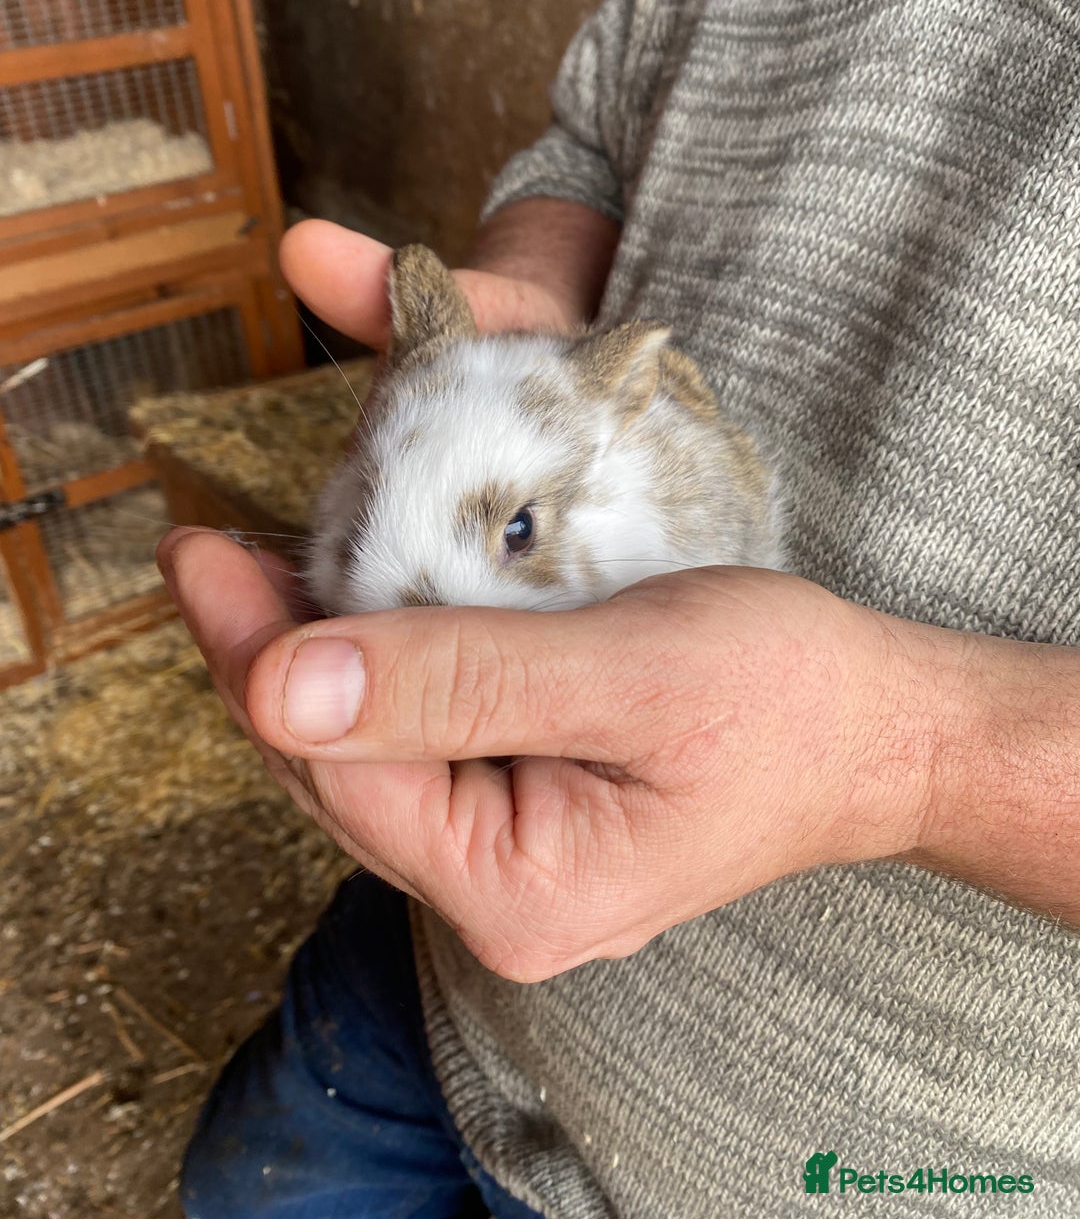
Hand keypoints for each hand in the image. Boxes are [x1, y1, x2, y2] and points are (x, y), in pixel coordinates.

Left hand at [167, 212, 1079, 971]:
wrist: (878, 730)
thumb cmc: (783, 697)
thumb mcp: (626, 671)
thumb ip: (457, 682)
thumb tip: (278, 685)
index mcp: (514, 887)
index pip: (333, 766)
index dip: (251, 654)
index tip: (194, 550)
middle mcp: (494, 899)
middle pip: (333, 769)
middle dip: (267, 652)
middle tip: (215, 544)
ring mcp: (507, 864)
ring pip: (367, 754)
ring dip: (317, 656)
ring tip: (267, 561)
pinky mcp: (522, 818)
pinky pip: (418, 743)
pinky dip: (380, 667)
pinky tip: (360, 601)